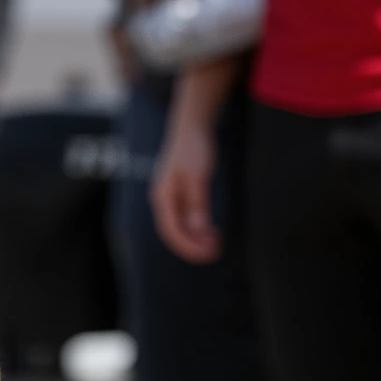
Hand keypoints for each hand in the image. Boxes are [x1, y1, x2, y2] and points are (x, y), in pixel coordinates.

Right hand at [151, 120, 221, 263]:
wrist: (192, 126)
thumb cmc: (194, 149)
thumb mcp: (198, 176)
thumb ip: (197, 203)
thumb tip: (198, 230)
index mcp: (163, 197)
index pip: (172, 231)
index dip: (188, 246)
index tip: (208, 254)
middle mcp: (164, 199)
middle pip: (174, 232)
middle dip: (193, 246)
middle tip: (215, 253)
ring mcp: (171, 196)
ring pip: (180, 226)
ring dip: (196, 238)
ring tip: (216, 244)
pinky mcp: (180, 192)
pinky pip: (186, 217)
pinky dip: (197, 227)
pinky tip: (211, 230)